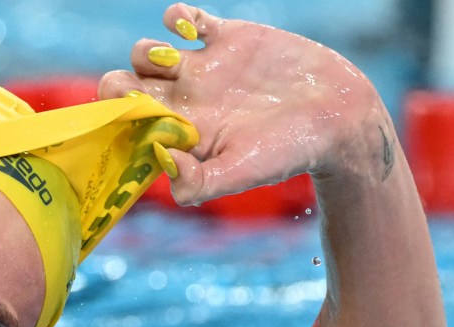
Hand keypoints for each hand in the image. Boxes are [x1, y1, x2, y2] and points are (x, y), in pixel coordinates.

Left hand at [99, 4, 387, 204]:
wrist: (337, 117)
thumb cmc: (288, 154)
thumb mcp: (240, 174)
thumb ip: (197, 182)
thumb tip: (160, 160)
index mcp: (179, 134)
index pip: (128, 126)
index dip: (118, 121)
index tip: (130, 119)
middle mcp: (183, 101)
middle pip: (124, 86)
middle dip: (117, 85)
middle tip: (137, 89)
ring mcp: (202, 68)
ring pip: (145, 53)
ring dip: (144, 53)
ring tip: (170, 61)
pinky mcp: (226, 38)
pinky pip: (185, 19)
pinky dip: (177, 17)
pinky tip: (191, 30)